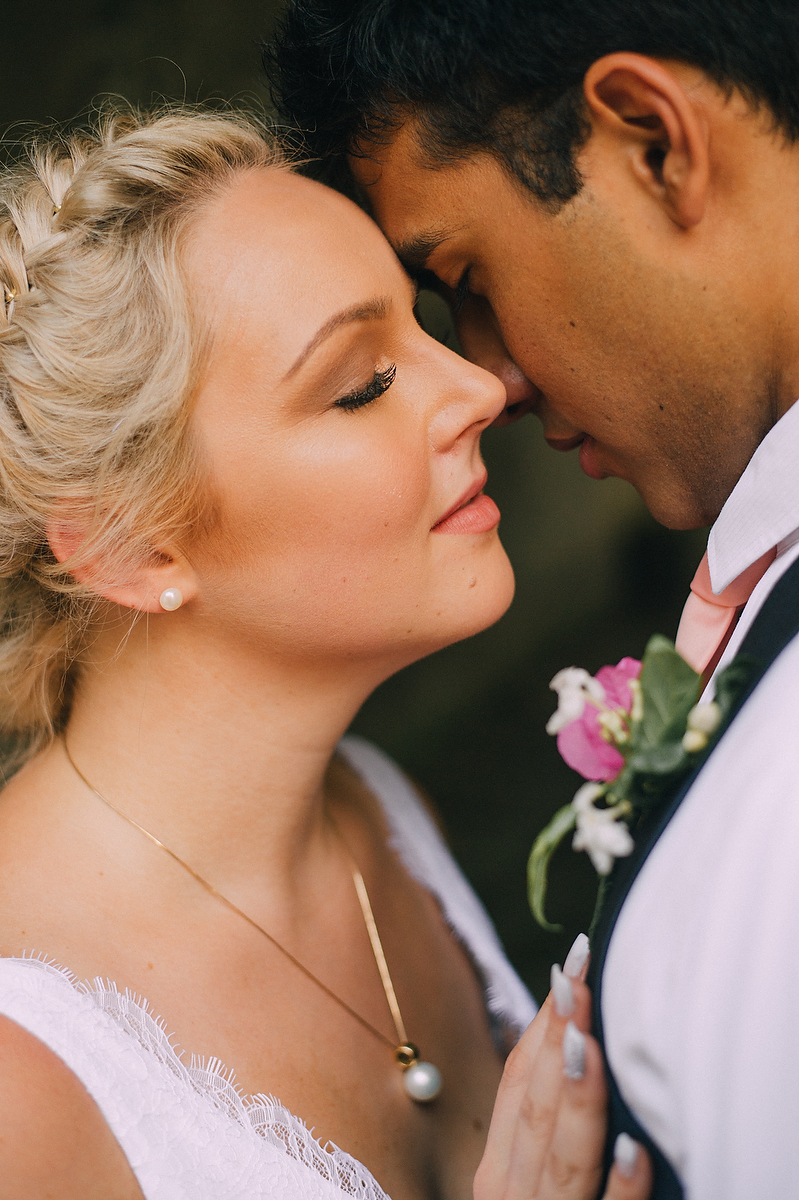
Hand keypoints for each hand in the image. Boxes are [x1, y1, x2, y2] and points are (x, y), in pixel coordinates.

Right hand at [475, 943, 651, 1199]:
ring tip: (588, 1042)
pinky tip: (635, 1150)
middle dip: (554, 1040)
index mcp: (499, 1168)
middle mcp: (512, 1192)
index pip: (516, 1082)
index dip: (542, 1023)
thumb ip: (547, 1134)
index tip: (572, 964)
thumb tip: (581, 1048)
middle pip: (533, 1109)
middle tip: (577, 978)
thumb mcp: (529, 1182)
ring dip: (575, 1098)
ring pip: (561, 1156)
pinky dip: (620, 1187)